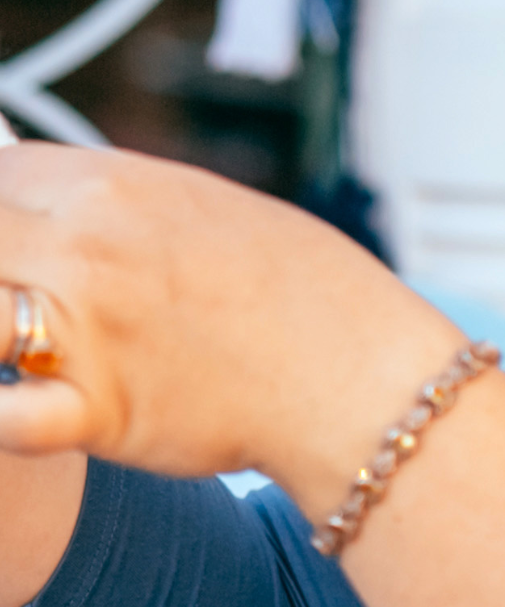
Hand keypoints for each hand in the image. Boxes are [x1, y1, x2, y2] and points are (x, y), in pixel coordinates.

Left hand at [0, 143, 461, 509]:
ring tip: (28, 353)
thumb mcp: (214, 213)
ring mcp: (85, 328)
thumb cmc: (313, 298)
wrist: (365, 377)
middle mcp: (85, 247)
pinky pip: (1, 419)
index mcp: (114, 187)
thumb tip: (67, 205)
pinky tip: (18, 411)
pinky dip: (2, 417)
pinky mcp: (96, 410)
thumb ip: (126, 207)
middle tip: (26, 304)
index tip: (15, 240)